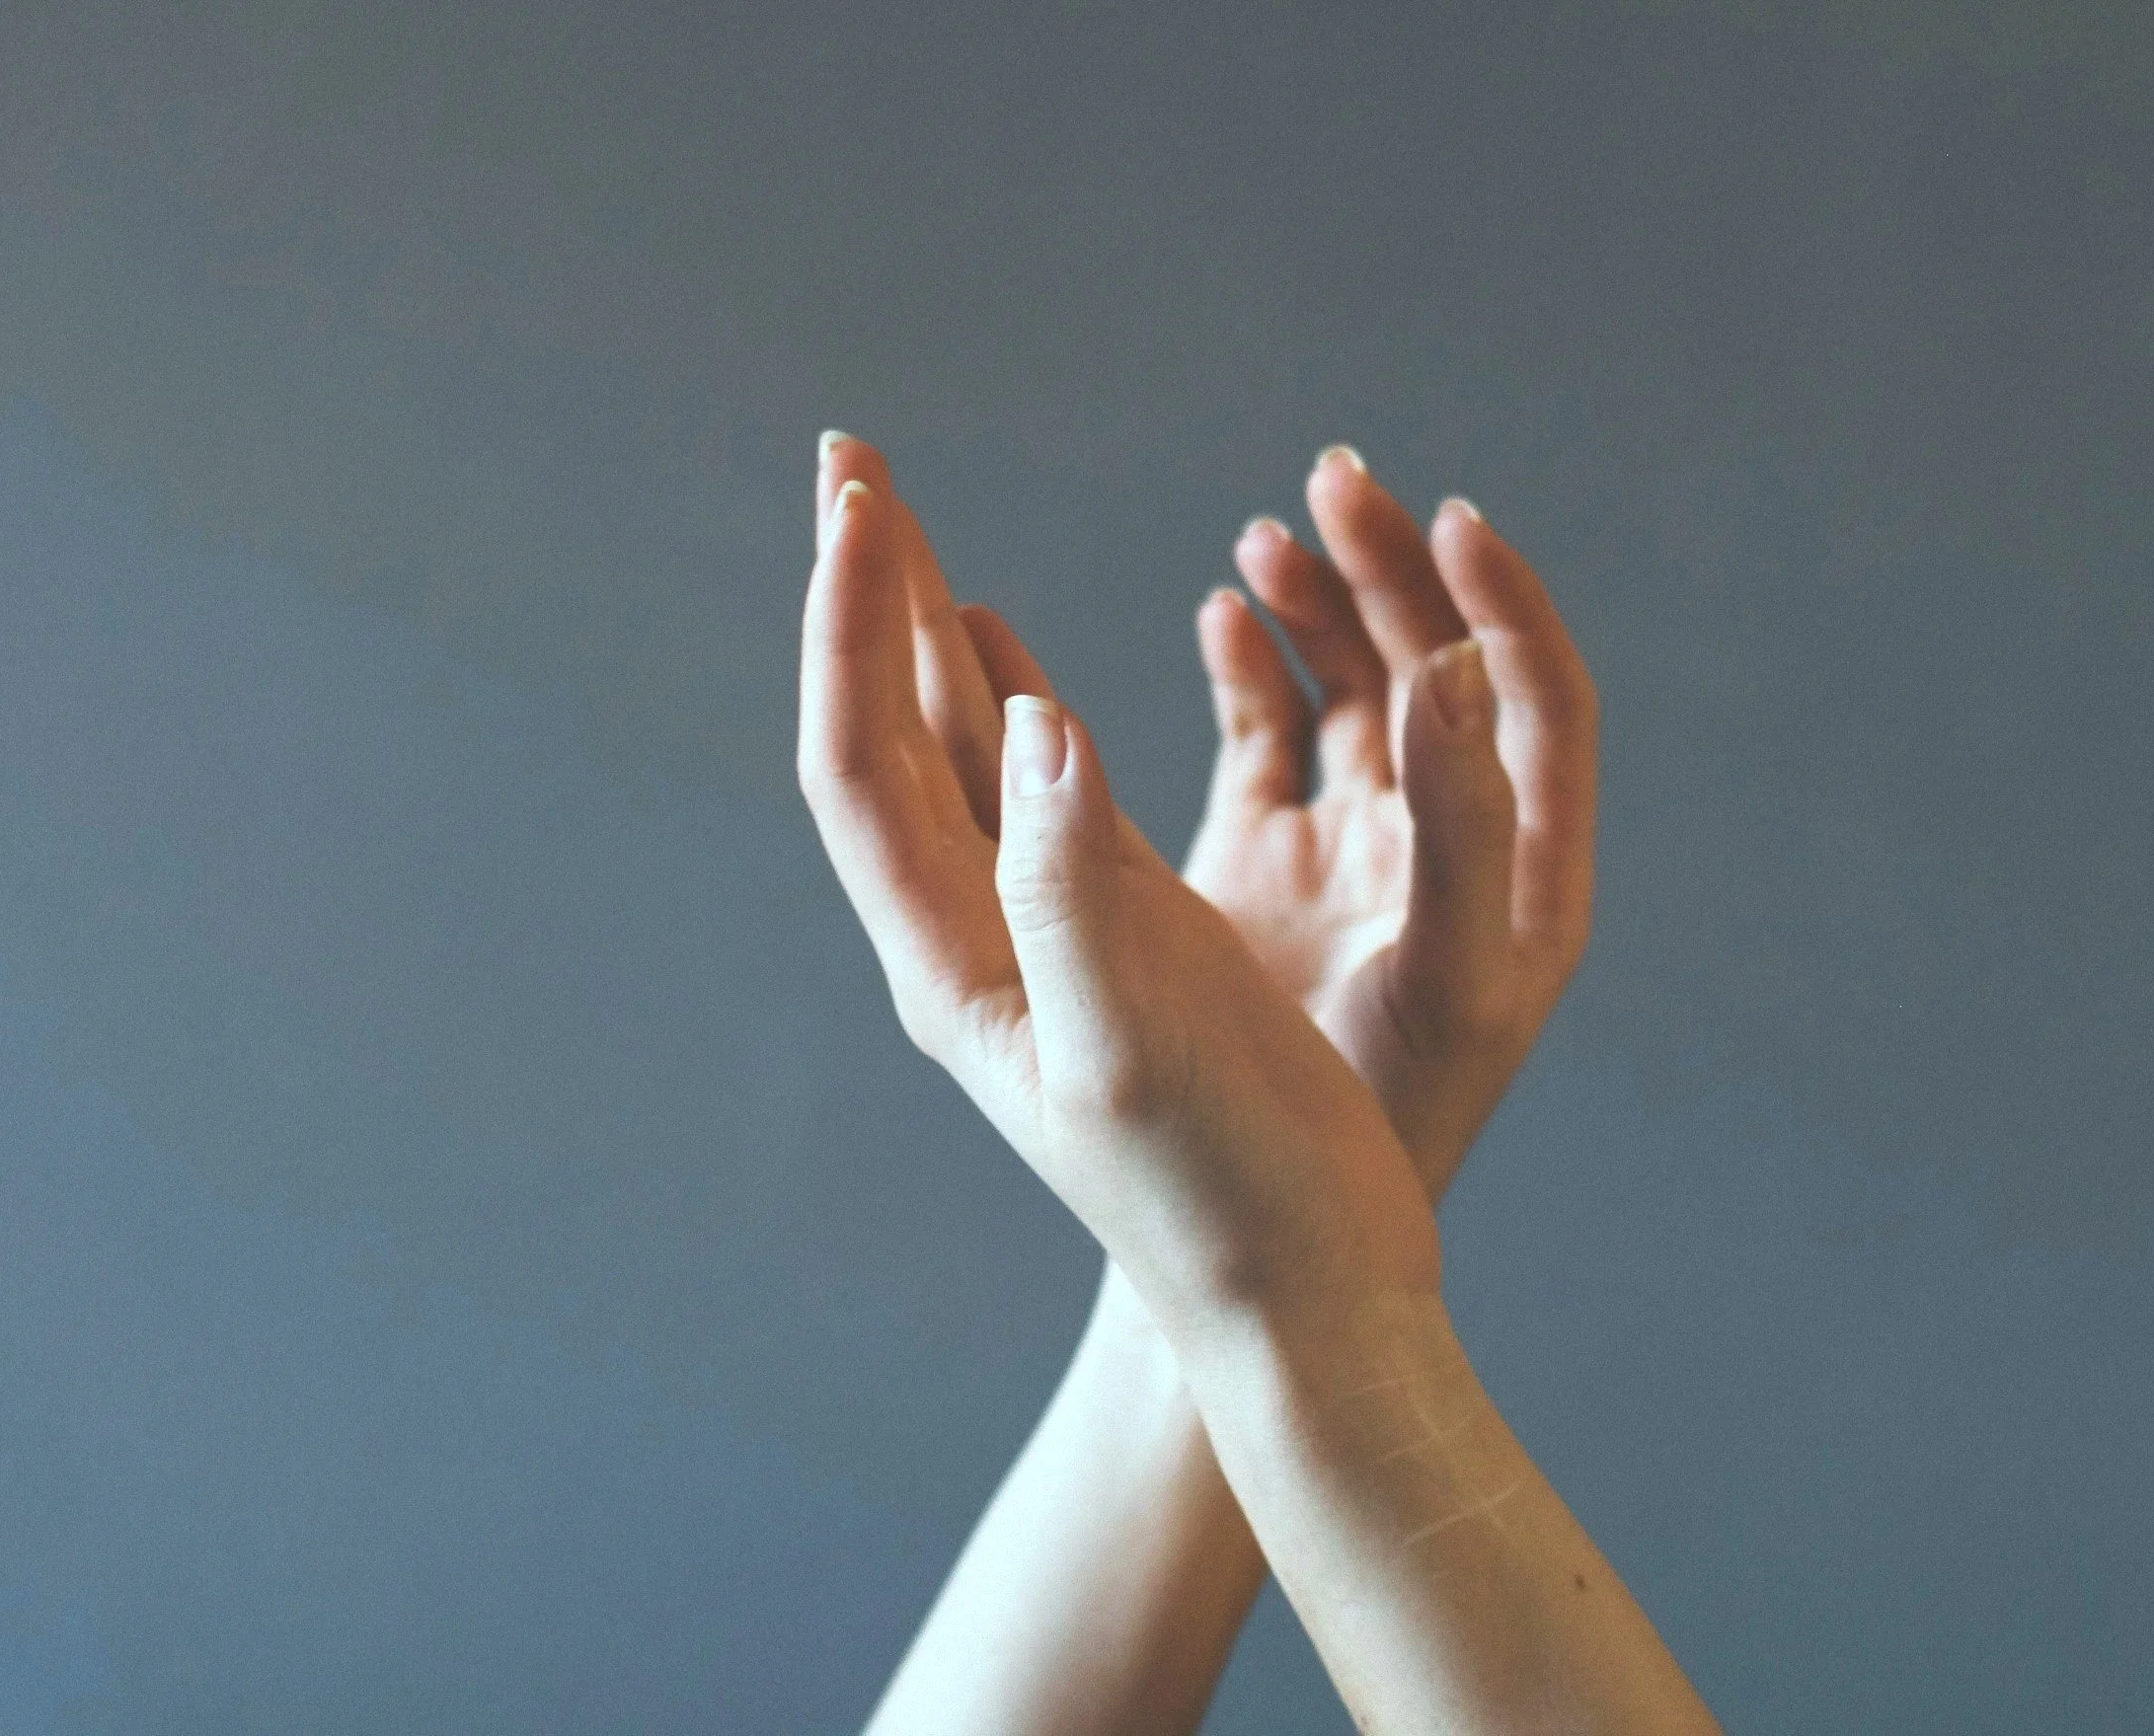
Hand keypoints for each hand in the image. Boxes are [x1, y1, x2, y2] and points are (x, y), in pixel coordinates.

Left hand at [796, 444, 1437, 1323]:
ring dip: (925, 627)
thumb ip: (1073, 886)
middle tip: (849, 459)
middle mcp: (976, 935)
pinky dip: (1007, 695)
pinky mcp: (1117, 928)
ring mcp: (1042, 927)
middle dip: (867, 592)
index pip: (864, 762)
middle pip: (885, 734)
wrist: (1304, 1292)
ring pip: (955, 751)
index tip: (868, 501)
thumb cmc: (1223, 1194)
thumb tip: (1030, 716)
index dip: (858, 626)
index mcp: (956, 964)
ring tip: (896, 517)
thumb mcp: (1137, 1047)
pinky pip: (1035, 786)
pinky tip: (1002, 642)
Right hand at [1182, 446, 1598, 1195]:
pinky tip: (1221, 614)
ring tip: (1264, 543)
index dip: (1503, 602)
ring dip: (1317, 608)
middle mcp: (1446, 849)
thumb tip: (1463, 659)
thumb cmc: (1380, 1127)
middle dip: (1393, 573)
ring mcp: (1355, 853)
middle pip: (1440, 669)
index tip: (1449, 517)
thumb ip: (1466, 821)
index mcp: (1522, 873)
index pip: (1539, 699)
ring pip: (1350, 692)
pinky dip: (1249, 671)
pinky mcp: (1269, 867)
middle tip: (1336, 482)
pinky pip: (1271, 739)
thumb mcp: (1448, 974)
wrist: (1270, 1230)